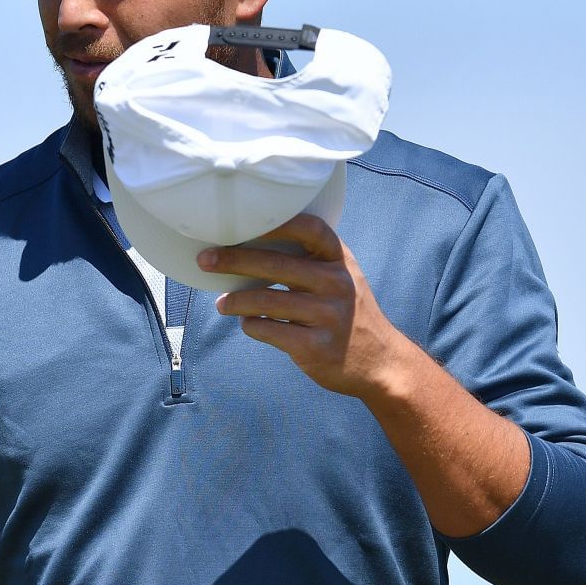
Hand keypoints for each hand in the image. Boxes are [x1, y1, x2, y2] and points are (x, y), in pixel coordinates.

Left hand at [198, 214, 418, 399]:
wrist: (380, 363)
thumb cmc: (347, 313)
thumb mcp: (340, 279)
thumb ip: (308, 261)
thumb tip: (247, 245)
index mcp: (340, 261)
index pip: (310, 229)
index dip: (276, 223)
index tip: (243, 222)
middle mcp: (337, 284)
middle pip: (276, 264)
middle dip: (233, 260)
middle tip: (205, 260)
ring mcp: (327, 315)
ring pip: (265, 301)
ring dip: (235, 301)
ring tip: (221, 303)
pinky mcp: (315, 346)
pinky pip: (269, 330)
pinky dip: (251, 325)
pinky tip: (248, 324)